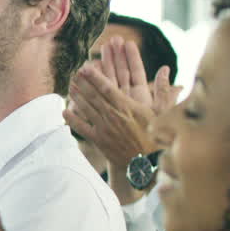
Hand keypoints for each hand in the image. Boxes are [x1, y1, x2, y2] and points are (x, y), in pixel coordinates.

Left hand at [63, 37, 180, 167]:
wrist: (147, 163)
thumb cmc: (157, 136)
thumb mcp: (163, 112)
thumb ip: (163, 90)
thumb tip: (165, 69)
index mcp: (127, 107)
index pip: (108, 88)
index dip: (96, 77)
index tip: (86, 67)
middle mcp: (113, 116)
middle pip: (94, 96)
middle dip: (83, 83)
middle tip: (75, 72)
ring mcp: (104, 128)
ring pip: (87, 109)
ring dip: (77, 97)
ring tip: (70, 86)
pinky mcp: (98, 140)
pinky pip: (82, 128)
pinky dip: (73, 120)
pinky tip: (64, 112)